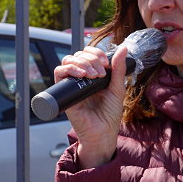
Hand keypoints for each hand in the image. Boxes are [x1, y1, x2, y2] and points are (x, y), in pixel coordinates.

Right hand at [54, 44, 128, 167]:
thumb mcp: (117, 88)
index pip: (88, 53)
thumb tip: (123, 48)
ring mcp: (72, 84)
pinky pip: (59, 74)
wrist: (102, 133)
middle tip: (101, 73)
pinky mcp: (64, 93)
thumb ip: (119, 69)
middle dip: (91, 58)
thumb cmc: (110, 114)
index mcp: (93, 74)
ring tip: (93, 74)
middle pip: (78, 55)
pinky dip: (69, 69)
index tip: (106, 62)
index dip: (96, 52)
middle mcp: (81, 78)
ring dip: (81, 62)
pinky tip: (81, 75)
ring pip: (68, 61)